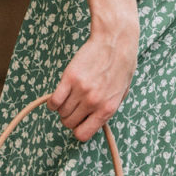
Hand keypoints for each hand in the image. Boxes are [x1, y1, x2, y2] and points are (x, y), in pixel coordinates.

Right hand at [48, 20, 138, 141]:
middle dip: (69, 118)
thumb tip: (94, 122)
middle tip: (73, 108)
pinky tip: (59, 95)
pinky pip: (54, 101)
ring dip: (62, 109)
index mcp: (107, 109)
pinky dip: (52, 103)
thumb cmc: (122, 65)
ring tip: (68, 99)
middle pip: (69, 123)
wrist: (116, 41)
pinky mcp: (69, 78)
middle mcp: (93, 102)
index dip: (78, 130)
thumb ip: (108, 109)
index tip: (79, 122)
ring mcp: (80, 90)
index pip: (83, 134)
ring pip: (61, 112)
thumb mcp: (122, 94)